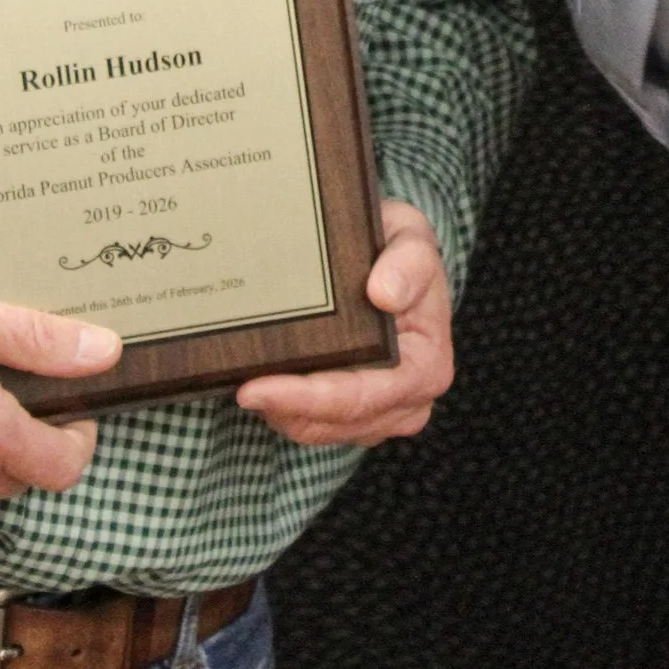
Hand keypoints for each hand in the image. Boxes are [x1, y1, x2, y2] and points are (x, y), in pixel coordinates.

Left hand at [236, 200, 450, 448]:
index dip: (310, 398)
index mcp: (428, 365)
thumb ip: (408, 261)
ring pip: (322, 431)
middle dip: (287, 408)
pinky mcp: (360, 416)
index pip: (365, 396)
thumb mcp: (412, 237)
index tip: (259, 386)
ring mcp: (384, 413)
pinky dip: (288, 410)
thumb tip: (384, 294)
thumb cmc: (402, 253)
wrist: (397, 265)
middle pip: (338, 422)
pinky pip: (317, 426)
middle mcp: (410, 400)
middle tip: (241, 389)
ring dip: (283, 412)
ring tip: (248, 383)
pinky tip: (268, 384)